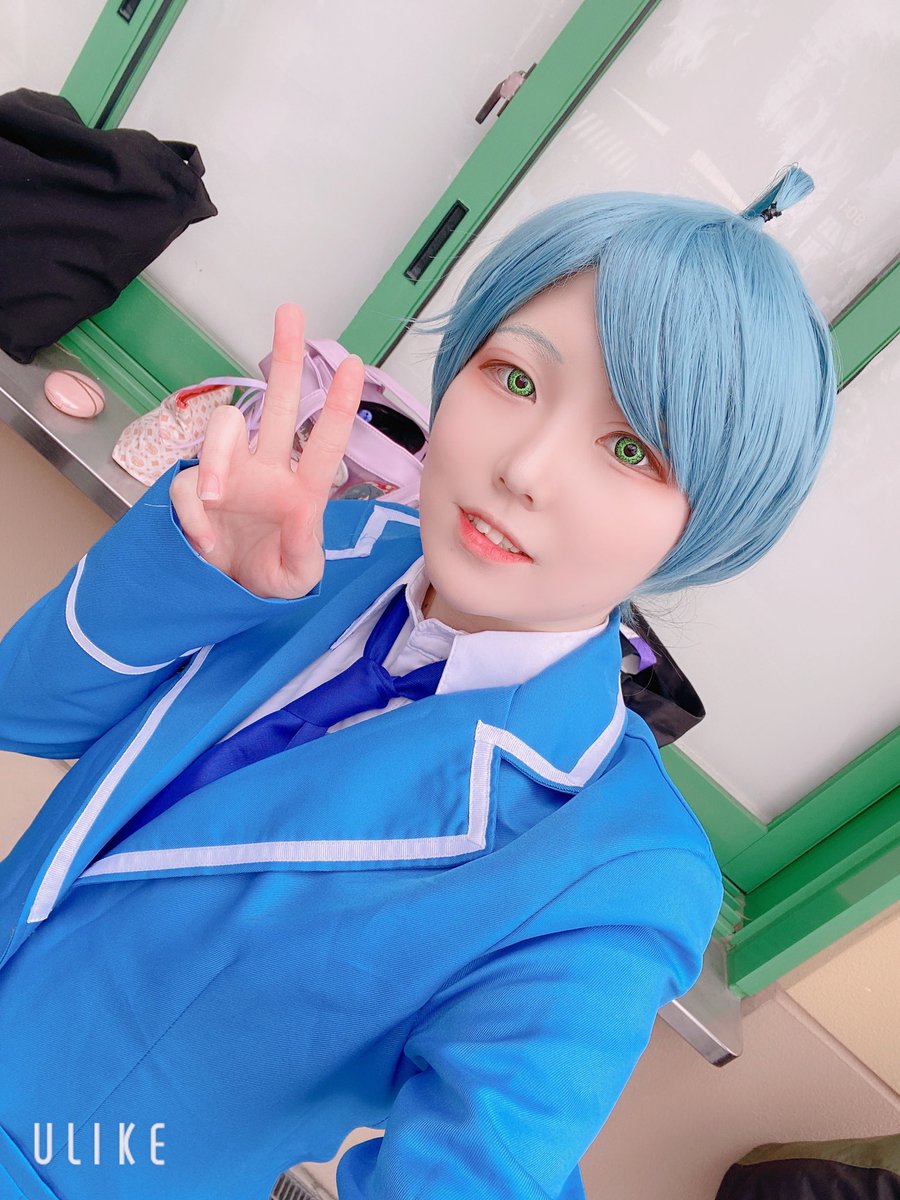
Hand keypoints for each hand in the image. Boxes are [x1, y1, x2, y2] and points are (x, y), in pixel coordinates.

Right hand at [170, 303, 364, 597]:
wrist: (228, 598)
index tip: (353, 364)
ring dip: (214, 457)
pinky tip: (204, 542)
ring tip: (213, 497)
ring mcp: (228, 475)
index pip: (324, 443)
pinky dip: (191, 514)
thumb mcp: (299, 577)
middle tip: (291, 312)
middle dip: (285, 358)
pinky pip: (185, 484)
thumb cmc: (272, 578)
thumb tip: (297, 519)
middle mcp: (267, 470)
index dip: (338, 406)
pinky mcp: (194, 490)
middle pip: (277, 404)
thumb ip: (304, 551)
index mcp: (302, 491)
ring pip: (223, 427)